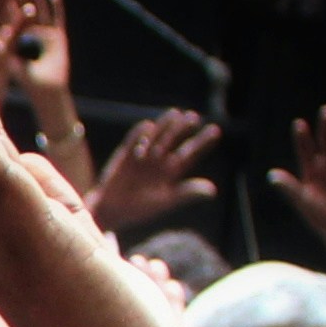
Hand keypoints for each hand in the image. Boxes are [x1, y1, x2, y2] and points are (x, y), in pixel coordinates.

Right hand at [90, 108, 218, 231]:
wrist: (110, 212)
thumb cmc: (139, 210)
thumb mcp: (165, 202)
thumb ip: (187, 193)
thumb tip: (213, 190)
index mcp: (171, 172)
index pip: (190, 154)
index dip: (202, 142)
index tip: (214, 130)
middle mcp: (158, 161)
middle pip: (173, 140)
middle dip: (183, 129)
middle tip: (194, 118)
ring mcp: (142, 156)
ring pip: (156, 136)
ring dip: (165, 126)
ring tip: (176, 114)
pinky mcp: (124, 154)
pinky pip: (133, 141)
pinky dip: (139, 134)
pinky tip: (148, 126)